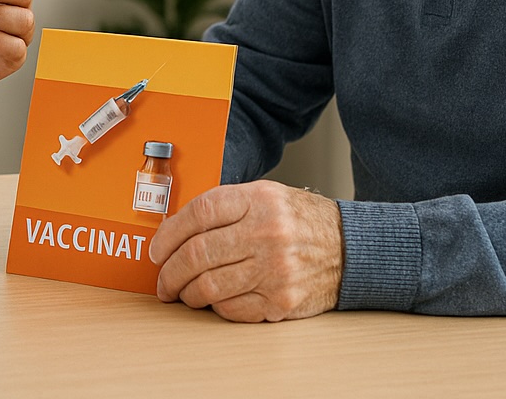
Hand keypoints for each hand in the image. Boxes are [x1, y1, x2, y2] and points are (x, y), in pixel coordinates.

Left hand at [148, 181, 342, 321]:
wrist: (349, 248)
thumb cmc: (299, 221)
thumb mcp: (265, 195)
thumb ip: (225, 207)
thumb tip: (174, 230)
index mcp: (258, 200)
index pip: (198, 213)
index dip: (167, 234)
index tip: (156, 250)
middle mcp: (266, 233)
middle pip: (197, 254)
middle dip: (169, 272)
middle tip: (162, 280)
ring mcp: (274, 270)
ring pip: (208, 287)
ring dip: (186, 294)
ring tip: (182, 293)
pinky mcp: (280, 301)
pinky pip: (231, 309)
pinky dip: (215, 307)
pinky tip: (213, 301)